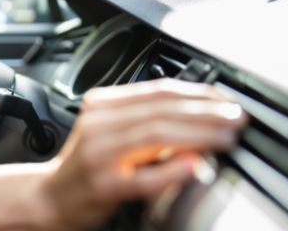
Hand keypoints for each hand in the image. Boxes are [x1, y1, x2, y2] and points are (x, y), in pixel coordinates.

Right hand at [40, 78, 246, 229]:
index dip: (197, 93)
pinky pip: (143, 177)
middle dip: (206, 112)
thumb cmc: (86, 167)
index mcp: (102, 104)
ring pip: (156, 134)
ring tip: (227, 137)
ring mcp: (99, 153)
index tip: (226, 100)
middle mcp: (98, 123)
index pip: (158, 91)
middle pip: (161, 110)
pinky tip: (195, 165)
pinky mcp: (103, 185)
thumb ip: (146, 121)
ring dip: (199, 134)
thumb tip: (200, 116)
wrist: (50, 197)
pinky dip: (172, 169)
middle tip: (236, 117)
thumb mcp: (112, 132)